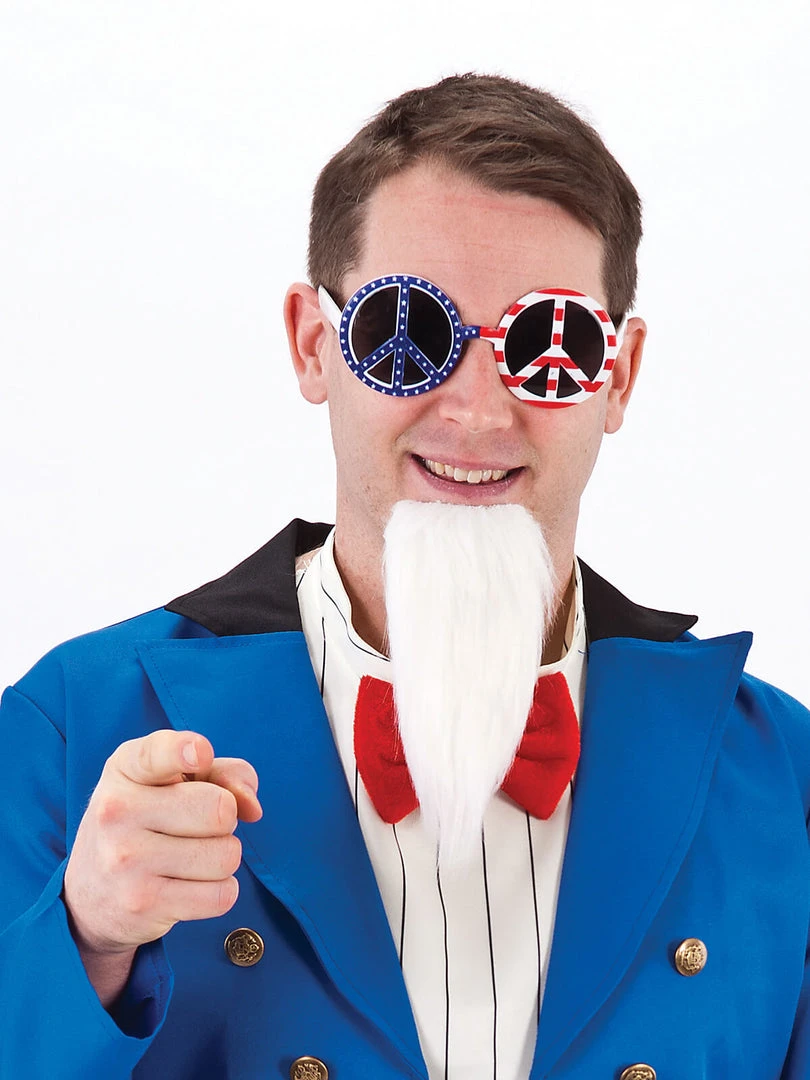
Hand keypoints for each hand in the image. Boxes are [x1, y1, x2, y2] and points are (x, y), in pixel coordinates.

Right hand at [64, 730, 261, 959]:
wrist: (91, 894)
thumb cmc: (149, 818)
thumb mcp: (173, 780)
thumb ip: (224, 774)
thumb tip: (252, 807)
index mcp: (125, 768)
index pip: (159, 752)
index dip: (187, 751)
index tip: (201, 754)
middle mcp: (117, 810)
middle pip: (220, 809)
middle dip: (225, 818)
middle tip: (199, 825)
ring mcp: (126, 860)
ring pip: (226, 855)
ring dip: (223, 856)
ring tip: (193, 855)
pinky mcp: (143, 904)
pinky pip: (221, 895)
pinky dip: (220, 891)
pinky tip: (192, 885)